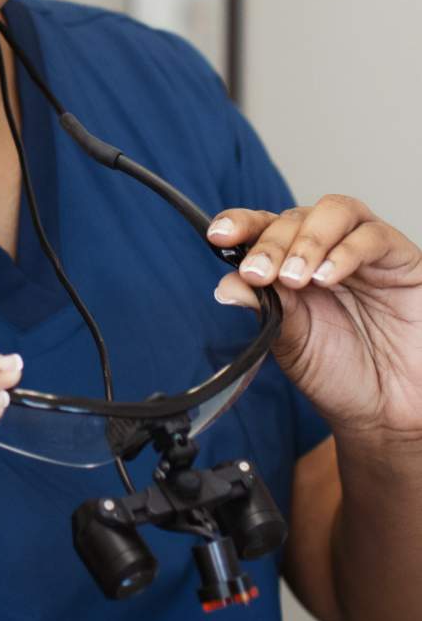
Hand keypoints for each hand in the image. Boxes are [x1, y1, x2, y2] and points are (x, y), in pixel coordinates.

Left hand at [210, 197, 421, 439]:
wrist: (387, 409)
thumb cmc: (341, 374)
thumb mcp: (291, 342)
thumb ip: (265, 308)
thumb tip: (226, 284)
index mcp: (293, 264)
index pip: (264, 227)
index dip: (241, 224)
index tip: (218, 237)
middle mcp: (328, 251)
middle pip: (295, 218)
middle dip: (271, 242)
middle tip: (259, 273)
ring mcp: (365, 252)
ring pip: (335, 211)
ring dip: (307, 241)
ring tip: (294, 279)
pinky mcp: (402, 259)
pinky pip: (373, 236)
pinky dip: (345, 252)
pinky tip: (326, 278)